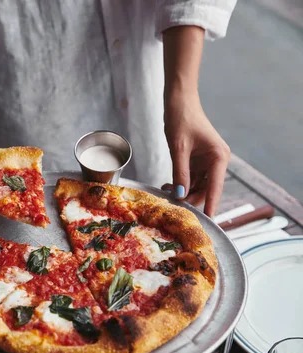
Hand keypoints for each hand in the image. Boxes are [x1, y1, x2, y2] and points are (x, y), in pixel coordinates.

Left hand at [162, 92, 230, 216]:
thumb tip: (180, 194)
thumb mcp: (178, 148)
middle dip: (190, 198)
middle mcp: (217, 161)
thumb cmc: (181, 119)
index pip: (215, 188)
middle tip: (171, 206)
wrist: (179, 101)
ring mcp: (208, 161)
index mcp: (218, 157)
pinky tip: (167, 185)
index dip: (210, 205)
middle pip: (206, 189)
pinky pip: (192, 178)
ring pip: (198, 186)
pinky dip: (181, 183)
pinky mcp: (198, 160)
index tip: (207, 221)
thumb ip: (180, 173)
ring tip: (164, 192)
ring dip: (183, 191)